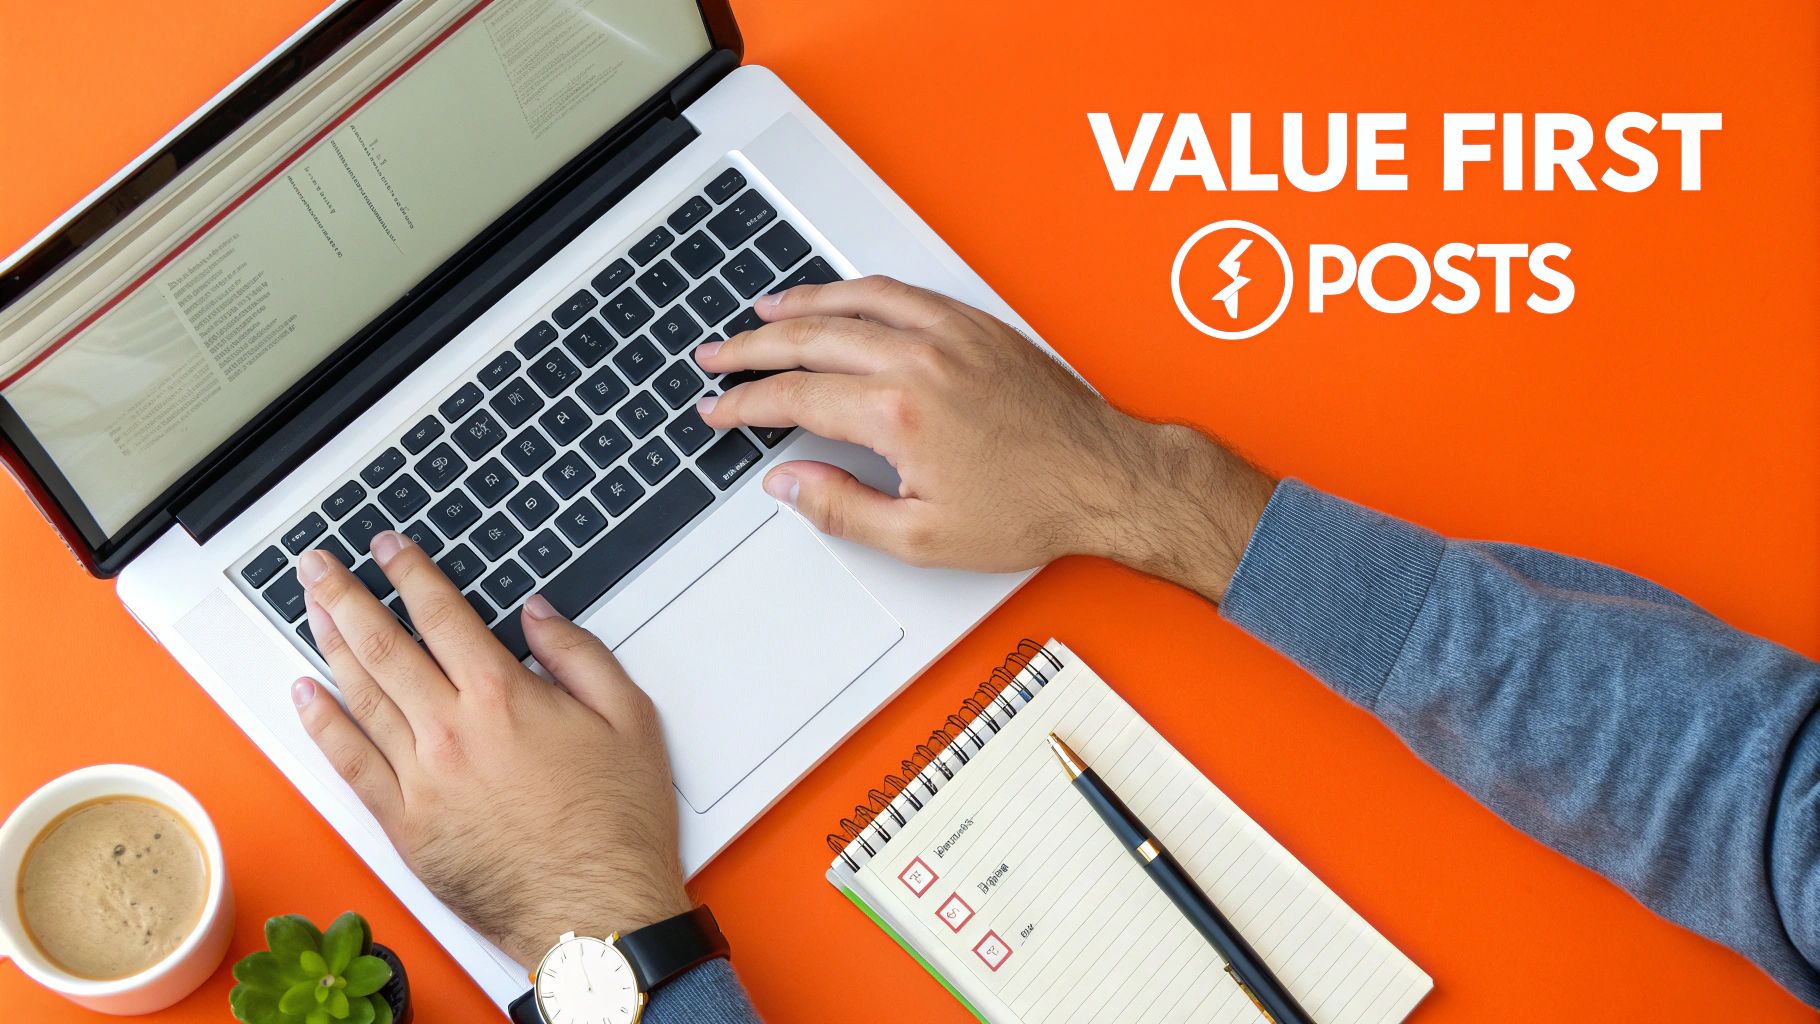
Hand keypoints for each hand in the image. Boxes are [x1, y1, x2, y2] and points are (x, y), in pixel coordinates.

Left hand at [288, 533, 690, 964]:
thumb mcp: (630, 718)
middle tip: (318, 566)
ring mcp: (420, 780)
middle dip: (345, 596)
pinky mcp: (404, 826)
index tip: (390, 549)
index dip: (410, 574)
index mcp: (503, 697)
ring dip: (328, 645)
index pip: (441, 615)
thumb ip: (579, 655)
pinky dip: (321, 725)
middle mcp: (451, 731)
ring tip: (309, 609)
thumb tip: (538, 614)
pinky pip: (349, 764)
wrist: (596, 913)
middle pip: (382, 645)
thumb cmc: (618, 825)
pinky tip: (305, 696)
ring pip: (358, 696)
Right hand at [695, 276, 1276, 599]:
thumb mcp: (922, 539)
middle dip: (751, 348)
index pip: (795, 396)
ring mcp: (951, 335)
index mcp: (899, 413)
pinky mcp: (977, 326)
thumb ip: (842, 509)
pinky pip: (901, 293)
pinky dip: (857, 291)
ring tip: (761, 314)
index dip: (744, 405)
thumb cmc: (1030, 509)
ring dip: (799, 306)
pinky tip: (840, 299)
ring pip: (853, 303)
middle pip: (811, 338)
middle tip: (716, 358)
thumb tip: (788, 483)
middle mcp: (921, 360)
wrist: (1106, 479)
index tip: (717, 412)